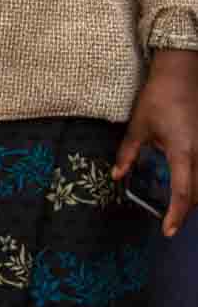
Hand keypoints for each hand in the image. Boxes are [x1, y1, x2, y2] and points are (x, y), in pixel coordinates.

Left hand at [114, 47, 197, 236]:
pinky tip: (185, 180)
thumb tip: (117, 176)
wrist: (181, 75)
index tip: (167, 231)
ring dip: (194, 196)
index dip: (176, 215)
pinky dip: (197, 181)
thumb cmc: (158, 98)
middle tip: (168, 219)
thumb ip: (128, 153)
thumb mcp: (138, 126)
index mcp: (183, 153)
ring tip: (176, 203)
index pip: (183, 193)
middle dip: (186, 209)